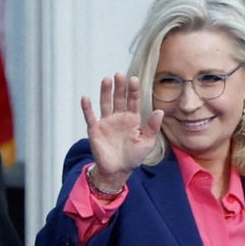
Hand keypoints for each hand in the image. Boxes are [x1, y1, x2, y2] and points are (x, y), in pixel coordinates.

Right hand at [81, 73, 163, 189]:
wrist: (118, 171)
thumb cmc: (134, 157)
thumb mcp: (148, 142)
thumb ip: (153, 127)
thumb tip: (159, 111)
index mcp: (132, 119)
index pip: (133, 101)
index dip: (133, 90)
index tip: (133, 79)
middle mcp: (119, 117)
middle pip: (119, 98)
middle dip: (119, 87)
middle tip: (119, 75)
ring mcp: (106, 122)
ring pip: (105, 103)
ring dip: (105, 92)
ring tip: (106, 80)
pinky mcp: (95, 130)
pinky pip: (90, 117)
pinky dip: (87, 108)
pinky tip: (85, 98)